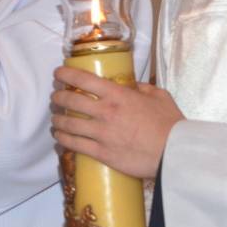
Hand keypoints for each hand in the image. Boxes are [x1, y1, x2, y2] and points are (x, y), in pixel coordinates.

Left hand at [51, 66, 183, 179]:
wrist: (172, 153)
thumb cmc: (169, 124)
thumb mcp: (159, 96)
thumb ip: (142, 88)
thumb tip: (132, 86)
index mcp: (119, 95)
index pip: (85, 80)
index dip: (67, 74)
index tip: (58, 73)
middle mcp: (105, 112)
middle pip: (71, 101)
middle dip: (59, 96)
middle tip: (55, 96)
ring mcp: (101, 134)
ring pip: (69, 123)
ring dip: (58, 119)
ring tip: (55, 118)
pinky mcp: (100, 153)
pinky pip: (75, 145)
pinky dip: (63, 139)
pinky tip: (59, 136)